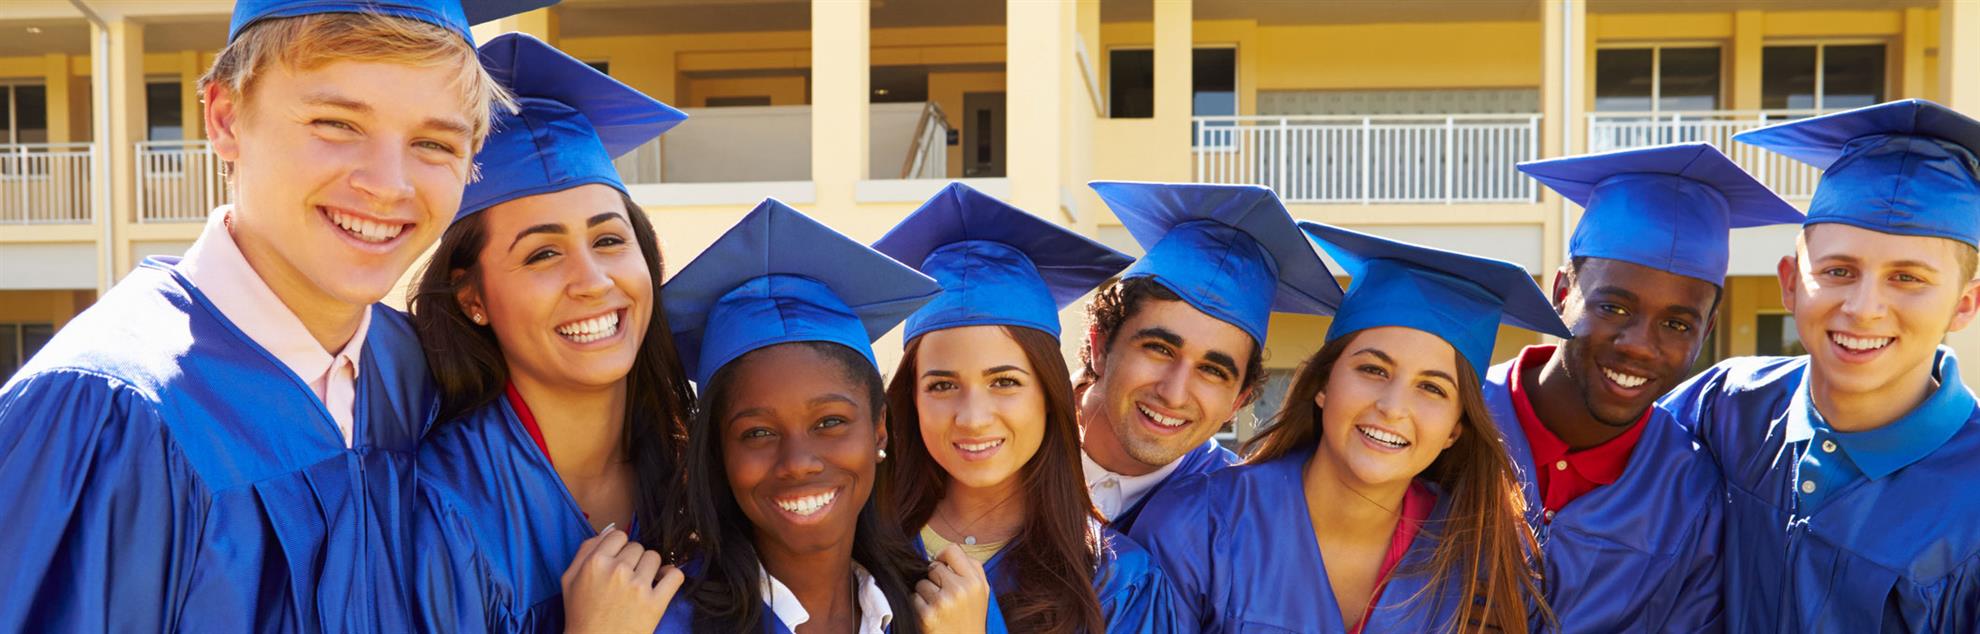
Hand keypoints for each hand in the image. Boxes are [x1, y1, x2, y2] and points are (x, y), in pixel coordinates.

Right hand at [561, 525, 684, 633]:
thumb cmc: (581, 615)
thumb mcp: (570, 579)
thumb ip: (586, 550)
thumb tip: (609, 530)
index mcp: (595, 563)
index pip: (618, 535)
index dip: (619, 548)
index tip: (618, 561)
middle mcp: (617, 571)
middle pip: (637, 547)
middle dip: (633, 560)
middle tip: (625, 579)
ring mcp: (638, 586)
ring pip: (655, 558)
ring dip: (650, 569)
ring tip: (640, 584)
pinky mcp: (655, 602)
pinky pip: (675, 575)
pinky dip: (671, 577)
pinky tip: (662, 584)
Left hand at [912, 544, 989, 633]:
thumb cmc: (971, 620)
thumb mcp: (982, 593)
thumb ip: (972, 569)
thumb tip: (949, 552)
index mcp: (975, 582)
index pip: (952, 550)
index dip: (943, 556)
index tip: (942, 564)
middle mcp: (960, 590)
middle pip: (934, 566)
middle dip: (934, 578)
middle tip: (943, 594)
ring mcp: (943, 603)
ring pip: (921, 582)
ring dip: (925, 593)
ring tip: (938, 606)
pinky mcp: (927, 615)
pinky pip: (914, 597)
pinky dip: (918, 605)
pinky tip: (931, 615)